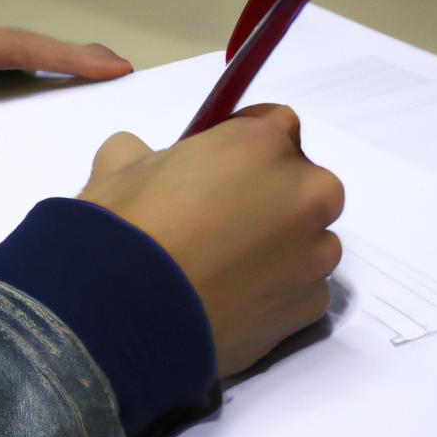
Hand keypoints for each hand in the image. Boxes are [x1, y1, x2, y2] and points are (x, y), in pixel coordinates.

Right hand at [78, 104, 343, 377]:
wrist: (124, 312)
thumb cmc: (126, 228)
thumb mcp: (122, 163)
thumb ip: (150, 151)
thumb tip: (142, 157)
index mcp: (263, 143)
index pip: (279, 124)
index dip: (248, 145)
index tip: (224, 167)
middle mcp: (304, 192)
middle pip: (305, 184)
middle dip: (274, 196)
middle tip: (224, 221)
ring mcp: (314, 252)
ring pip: (310, 240)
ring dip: (281, 247)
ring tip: (226, 270)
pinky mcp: (310, 305)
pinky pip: (304, 289)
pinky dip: (278, 293)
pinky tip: (233, 300)